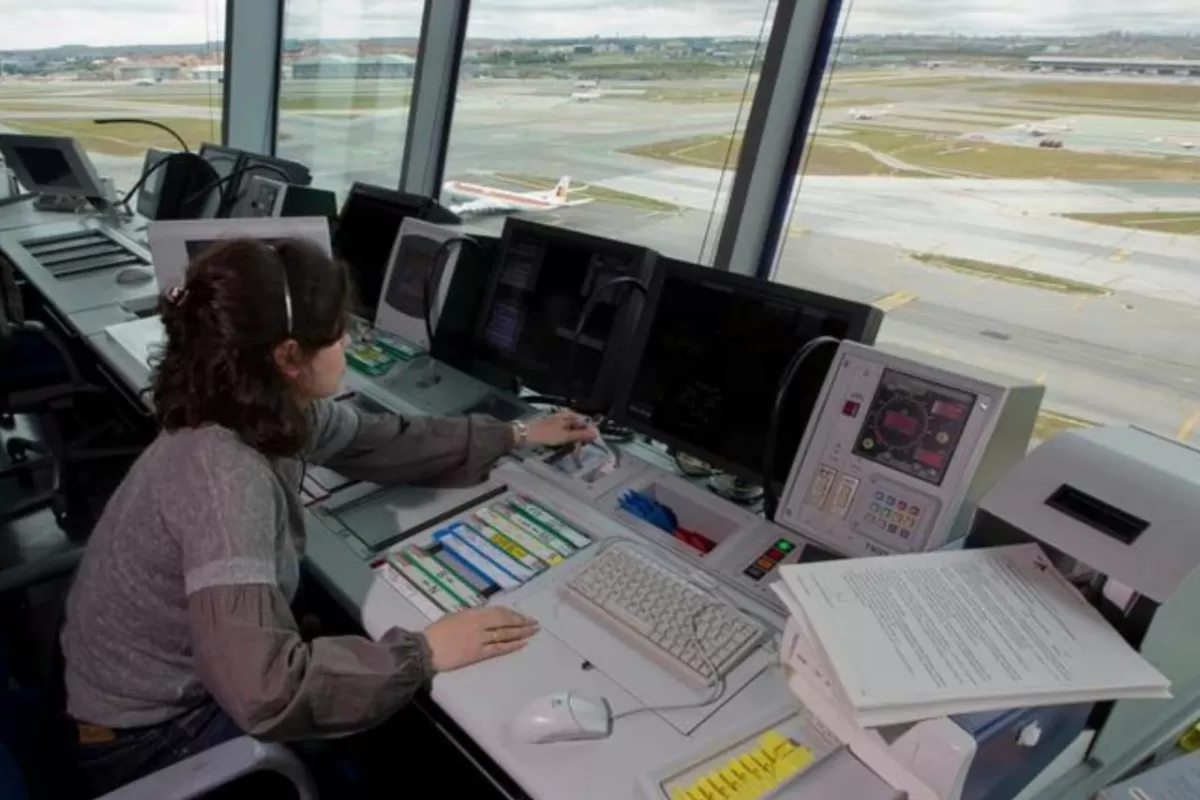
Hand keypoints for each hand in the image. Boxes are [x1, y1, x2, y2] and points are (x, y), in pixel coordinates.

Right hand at [424, 606, 538, 672]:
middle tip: (534, 623)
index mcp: (473, 613)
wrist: (426, 649)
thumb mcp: (454, 616)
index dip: (512, 613)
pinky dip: (512, 645)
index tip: (522, 615)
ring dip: (521, 632)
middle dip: (522, 621)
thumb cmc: (436, 631)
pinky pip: (499, 648)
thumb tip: (484, 617)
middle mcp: (479, 624)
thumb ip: (470, 616)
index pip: (498, 611)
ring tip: (533, 632)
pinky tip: (522, 644)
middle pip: (506, 621)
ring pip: (505, 634)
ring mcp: (480, 639)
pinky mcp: (478, 653)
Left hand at [525, 410, 597, 447]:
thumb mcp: (565, 436)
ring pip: (572, 430)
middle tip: (581, 449)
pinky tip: (566, 445)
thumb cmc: (546, 435)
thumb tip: (596, 433)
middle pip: (579, 425)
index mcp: (569, 415)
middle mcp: (565, 415)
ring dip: (574, 439)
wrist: (525, 434)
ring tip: (574, 449)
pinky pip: (565, 432)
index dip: (590, 432)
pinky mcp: (553, 427)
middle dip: (582, 437)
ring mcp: (558, 420)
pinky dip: (567, 438)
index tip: (591, 444)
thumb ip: (580, 435)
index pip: (586, 422)